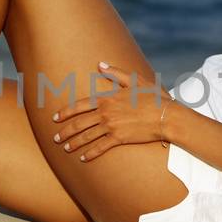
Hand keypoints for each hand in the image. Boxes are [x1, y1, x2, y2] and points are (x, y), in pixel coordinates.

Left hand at [49, 60, 171, 161]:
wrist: (166, 116)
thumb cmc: (153, 97)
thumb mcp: (135, 81)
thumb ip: (116, 72)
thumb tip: (100, 64)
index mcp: (107, 98)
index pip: (79, 105)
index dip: (65, 112)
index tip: (54, 118)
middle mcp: (105, 113)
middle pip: (78, 123)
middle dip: (65, 131)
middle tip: (56, 138)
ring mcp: (111, 126)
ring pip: (86, 136)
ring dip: (73, 143)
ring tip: (65, 148)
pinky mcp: (119, 139)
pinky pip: (100, 147)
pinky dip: (90, 153)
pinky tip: (83, 158)